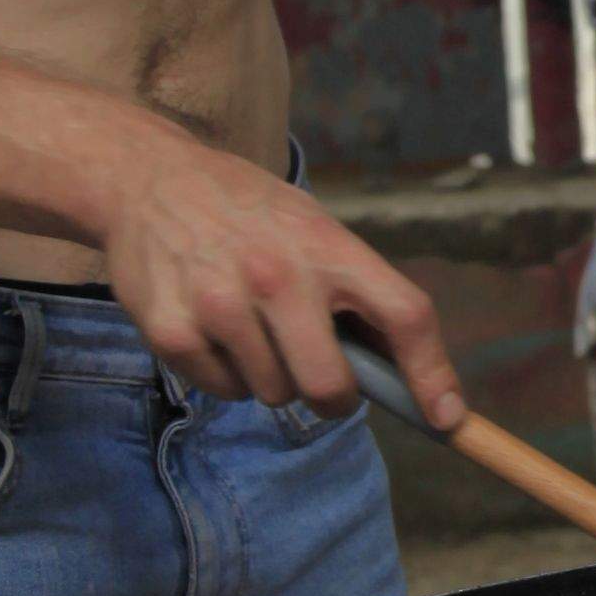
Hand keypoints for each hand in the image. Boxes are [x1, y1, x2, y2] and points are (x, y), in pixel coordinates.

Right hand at [100, 144, 466, 428]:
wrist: (148, 179)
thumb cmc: (246, 212)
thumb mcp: (311, 226)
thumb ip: (353, 290)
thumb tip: (402, 371)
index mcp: (327, 246)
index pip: (404, 315)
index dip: (432, 374)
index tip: (447, 417)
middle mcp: (277, 276)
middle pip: (330, 386)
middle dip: (333, 396)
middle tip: (321, 375)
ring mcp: (221, 305)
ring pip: (274, 394)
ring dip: (272, 376)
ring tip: (251, 325)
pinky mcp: (172, 331)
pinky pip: (224, 391)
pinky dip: (227, 374)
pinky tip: (214, 326)